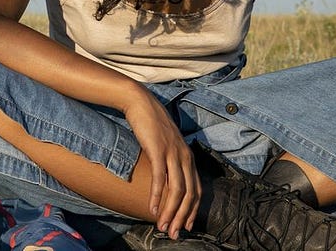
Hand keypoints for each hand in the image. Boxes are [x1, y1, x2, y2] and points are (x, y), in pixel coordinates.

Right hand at [124, 93, 199, 238]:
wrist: (140, 102)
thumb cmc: (151, 123)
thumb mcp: (166, 144)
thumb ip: (170, 160)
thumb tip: (167, 179)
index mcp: (188, 157)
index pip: (196, 190)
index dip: (191, 211)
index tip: (185, 226)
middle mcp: (185, 157)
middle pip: (189, 194)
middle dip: (181, 217)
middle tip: (173, 234)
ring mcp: (173, 154)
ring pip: (177, 190)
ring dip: (170, 212)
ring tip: (162, 227)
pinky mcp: (158, 150)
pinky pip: (160, 178)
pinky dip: (156, 196)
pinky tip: (152, 208)